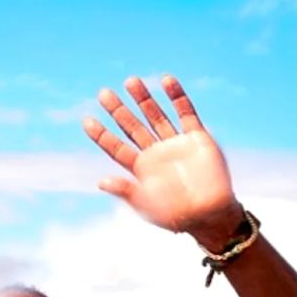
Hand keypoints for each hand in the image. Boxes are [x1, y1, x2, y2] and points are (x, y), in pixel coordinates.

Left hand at [83, 75, 242, 247]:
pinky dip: (177, 97)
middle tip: (103, 93)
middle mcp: (156, 154)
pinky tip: (166, 80)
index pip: (117, 148)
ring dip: (143, 99)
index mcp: (142, 170)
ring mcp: (176, 144)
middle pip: (133, 127)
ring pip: (156, 116)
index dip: (102, 135)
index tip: (87, 121)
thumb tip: (100, 182)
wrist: (209, 215)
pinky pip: (186, 113)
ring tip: (130, 81)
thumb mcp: (146, 204)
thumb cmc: (176, 216)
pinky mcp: (197, 138)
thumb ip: (125, 190)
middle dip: (119, 111)